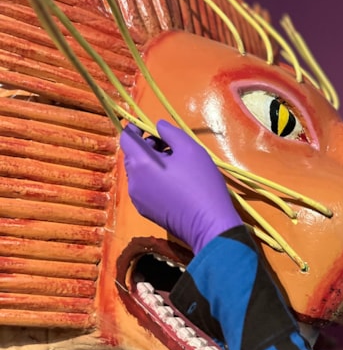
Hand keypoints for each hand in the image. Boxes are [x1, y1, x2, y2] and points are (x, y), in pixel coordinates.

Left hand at [120, 120, 241, 254]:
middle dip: (147, 147)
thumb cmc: (201, 183)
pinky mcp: (146, 211)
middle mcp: (133, 181)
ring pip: (139, 173)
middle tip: (171, 146)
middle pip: (132, 156)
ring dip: (151, 164)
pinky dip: (153, 179)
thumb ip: (171, 132)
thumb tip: (157, 125)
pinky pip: (144, 188)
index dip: (135, 129)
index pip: (126, 139)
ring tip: (176, 166)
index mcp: (140, 163)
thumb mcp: (190, 149)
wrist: (208, 224)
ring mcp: (137, 199)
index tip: (148, 126)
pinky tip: (174, 183)